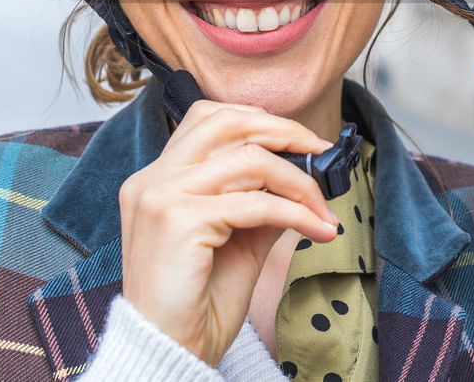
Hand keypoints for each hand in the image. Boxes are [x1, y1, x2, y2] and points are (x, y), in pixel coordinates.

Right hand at [118, 101, 339, 365]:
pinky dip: (295, 213)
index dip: (259, 120)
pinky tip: (317, 229)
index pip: (209, 119)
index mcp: (156, 179)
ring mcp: (160, 197)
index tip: (301, 140)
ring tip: (322, 207)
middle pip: (225, 122)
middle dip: (282, 131)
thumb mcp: (237, 241)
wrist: (168, 354)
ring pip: (248, 161)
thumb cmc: (196, 304)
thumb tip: (300, 176)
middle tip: (321, 151)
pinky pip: (255, 204)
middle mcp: (152, 180)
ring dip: (298, 181)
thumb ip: (260, 202)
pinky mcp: (178, 221)